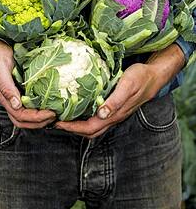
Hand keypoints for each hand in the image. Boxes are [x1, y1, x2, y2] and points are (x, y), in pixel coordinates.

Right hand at [0, 30, 55, 128]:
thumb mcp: (0, 67)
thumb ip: (6, 86)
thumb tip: (16, 105)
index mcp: (2, 96)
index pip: (20, 115)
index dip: (36, 117)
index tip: (50, 113)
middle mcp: (8, 98)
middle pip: (22, 121)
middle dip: (39, 122)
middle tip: (54, 116)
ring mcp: (13, 94)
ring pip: (25, 115)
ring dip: (39, 118)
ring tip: (53, 113)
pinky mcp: (18, 88)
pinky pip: (28, 104)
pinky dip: (38, 108)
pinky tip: (48, 104)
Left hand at [56, 44, 184, 137]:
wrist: (153, 76)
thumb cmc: (140, 78)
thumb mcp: (128, 85)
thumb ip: (115, 101)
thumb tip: (101, 114)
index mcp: (115, 114)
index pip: (90, 127)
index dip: (73, 128)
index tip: (57, 122)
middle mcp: (113, 117)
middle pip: (90, 131)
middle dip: (71, 129)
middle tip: (55, 121)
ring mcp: (114, 113)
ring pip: (93, 126)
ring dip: (77, 125)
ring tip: (63, 118)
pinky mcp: (114, 108)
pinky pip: (97, 118)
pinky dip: (85, 117)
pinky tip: (78, 109)